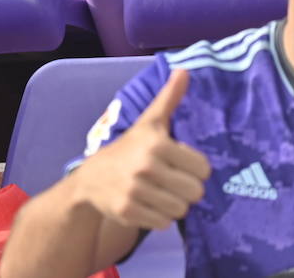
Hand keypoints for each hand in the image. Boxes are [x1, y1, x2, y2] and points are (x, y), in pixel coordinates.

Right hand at [72, 70, 210, 230]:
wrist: (90, 179)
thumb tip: (185, 70)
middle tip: (168, 182)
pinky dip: (158, 217)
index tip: (177, 164)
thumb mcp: (148, 122)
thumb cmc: (128, 149)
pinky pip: (164, 223)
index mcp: (156, 143)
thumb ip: (169, 99)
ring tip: (157, 193)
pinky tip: (145, 204)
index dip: (194, 169)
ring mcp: (135, 190)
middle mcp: (146, 166)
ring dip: (172, 205)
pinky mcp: (129, 211)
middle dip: (185, 189)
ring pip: (181, 210)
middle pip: (195, 192)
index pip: (203, 169)